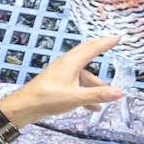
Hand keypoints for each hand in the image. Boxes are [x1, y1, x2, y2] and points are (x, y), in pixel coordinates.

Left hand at [0, 35, 123, 127]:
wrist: (25, 106)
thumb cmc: (45, 99)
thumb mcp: (75, 98)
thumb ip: (98, 95)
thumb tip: (118, 92)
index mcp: (71, 63)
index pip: (93, 48)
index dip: (106, 43)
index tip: (117, 37)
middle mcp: (66, 65)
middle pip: (86, 53)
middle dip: (100, 50)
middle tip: (111, 44)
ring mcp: (61, 74)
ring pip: (83, 75)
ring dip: (95, 84)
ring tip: (106, 97)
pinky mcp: (58, 84)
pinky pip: (77, 85)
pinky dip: (86, 93)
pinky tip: (93, 106)